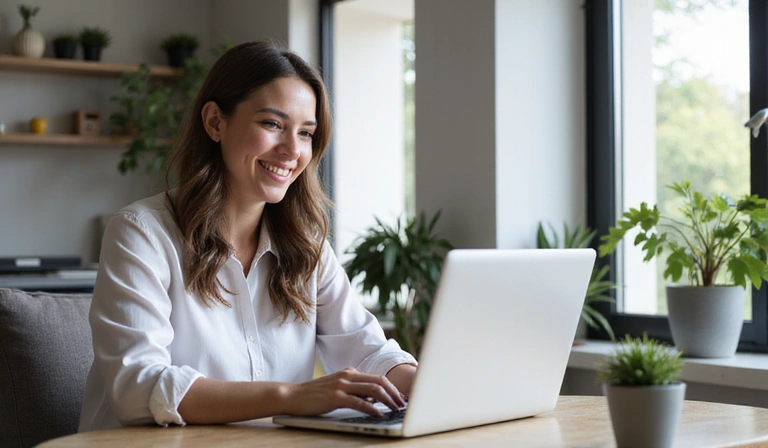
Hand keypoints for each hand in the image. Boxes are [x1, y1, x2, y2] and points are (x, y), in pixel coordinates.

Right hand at [282, 367, 405, 416]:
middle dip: (395, 393)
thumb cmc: (314, 394)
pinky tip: (379, 415)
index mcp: (350, 372)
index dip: (393, 387)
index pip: (378, 377)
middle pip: (380, 381)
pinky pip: (359, 402)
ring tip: (395, 409)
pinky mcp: (335, 397)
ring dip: (388, 400)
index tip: (401, 397)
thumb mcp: (337, 387)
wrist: (292, 395)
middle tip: (403, 404)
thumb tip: (373, 399)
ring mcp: (341, 385)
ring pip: (373, 390)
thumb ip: (353, 390)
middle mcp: (347, 375)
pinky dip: (372, 409)